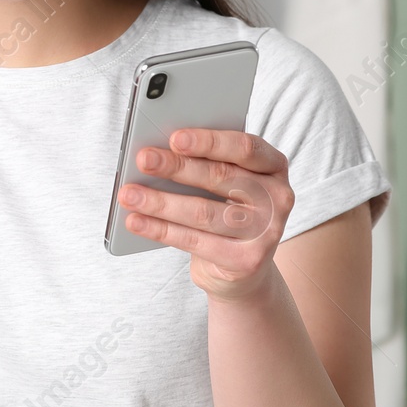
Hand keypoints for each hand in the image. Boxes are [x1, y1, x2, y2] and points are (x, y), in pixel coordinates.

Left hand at [118, 128, 294, 302]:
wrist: (242, 269)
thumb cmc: (226, 209)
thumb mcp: (226, 182)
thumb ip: (207, 163)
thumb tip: (160, 149)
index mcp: (273, 166)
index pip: (244, 147)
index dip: (208, 141)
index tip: (174, 137)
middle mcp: (277, 197)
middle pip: (220, 177)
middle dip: (176, 167)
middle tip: (143, 159)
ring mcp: (267, 231)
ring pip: (203, 212)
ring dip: (160, 202)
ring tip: (129, 193)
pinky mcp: (247, 260)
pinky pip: (194, 241)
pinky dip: (159, 229)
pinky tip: (136, 220)